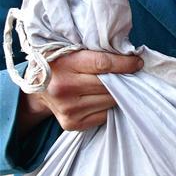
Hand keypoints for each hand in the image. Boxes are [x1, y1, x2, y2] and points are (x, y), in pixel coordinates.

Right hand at [16, 49, 142, 134]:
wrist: (38, 89)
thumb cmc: (61, 65)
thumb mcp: (72, 52)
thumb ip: (96, 52)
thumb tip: (130, 56)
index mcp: (65, 65)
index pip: (103, 63)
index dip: (125, 63)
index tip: (137, 62)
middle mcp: (65, 88)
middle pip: (109, 85)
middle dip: (124, 79)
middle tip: (132, 74)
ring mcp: (69, 108)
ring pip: (110, 101)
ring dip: (118, 94)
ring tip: (116, 87)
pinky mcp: (72, 123)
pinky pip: (105, 115)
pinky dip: (110, 107)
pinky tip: (105, 99)